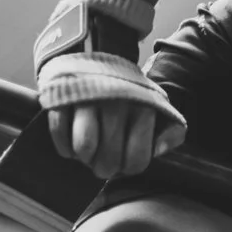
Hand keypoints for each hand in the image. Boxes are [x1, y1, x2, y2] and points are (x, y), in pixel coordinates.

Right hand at [45, 96, 184, 184]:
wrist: (100, 63)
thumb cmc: (131, 99)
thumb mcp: (160, 113)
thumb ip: (172, 134)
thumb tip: (158, 148)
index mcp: (143, 107)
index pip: (136, 161)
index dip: (127, 169)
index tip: (124, 159)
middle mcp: (116, 101)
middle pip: (108, 160)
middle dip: (104, 167)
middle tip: (103, 159)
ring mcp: (87, 97)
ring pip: (84, 147)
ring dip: (84, 157)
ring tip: (88, 151)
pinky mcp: (61, 96)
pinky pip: (59, 133)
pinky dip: (64, 146)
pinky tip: (72, 144)